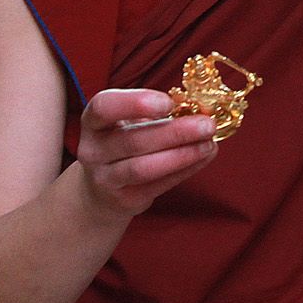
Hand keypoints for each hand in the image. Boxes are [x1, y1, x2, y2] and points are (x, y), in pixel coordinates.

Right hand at [73, 88, 217, 216]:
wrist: (101, 190)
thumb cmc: (122, 142)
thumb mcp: (127, 122)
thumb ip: (155, 114)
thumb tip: (200, 110)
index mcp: (93, 122)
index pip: (104, 107)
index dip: (135, 103)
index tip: (168, 103)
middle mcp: (93, 151)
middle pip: (133, 140)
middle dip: (174, 132)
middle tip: (207, 124)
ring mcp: (105, 179)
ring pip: (144, 168)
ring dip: (181, 156)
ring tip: (209, 144)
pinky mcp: (124, 200)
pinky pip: (158, 185)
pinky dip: (185, 170)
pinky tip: (204, 157)